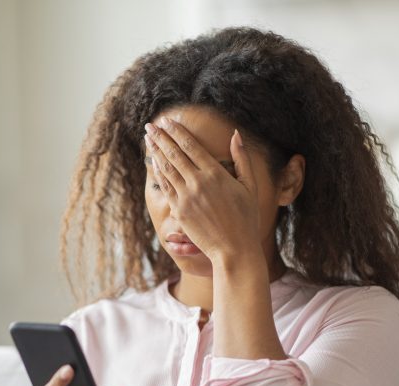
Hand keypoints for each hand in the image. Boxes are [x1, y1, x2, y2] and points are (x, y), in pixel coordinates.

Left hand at [144, 117, 261, 262]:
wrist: (234, 249)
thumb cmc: (246, 218)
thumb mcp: (250, 186)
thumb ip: (242, 159)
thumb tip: (236, 134)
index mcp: (216, 174)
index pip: (191, 145)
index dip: (176, 131)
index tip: (167, 121)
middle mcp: (198, 182)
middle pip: (174, 153)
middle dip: (160, 137)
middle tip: (150, 126)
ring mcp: (186, 197)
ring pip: (166, 168)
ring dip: (155, 151)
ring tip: (148, 139)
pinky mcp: (179, 211)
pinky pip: (165, 187)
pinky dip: (158, 173)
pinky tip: (153, 163)